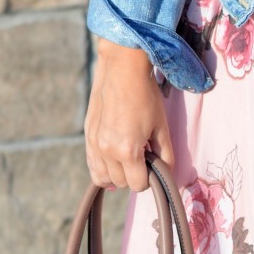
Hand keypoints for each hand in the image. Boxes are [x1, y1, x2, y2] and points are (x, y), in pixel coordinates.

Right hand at [84, 38, 174, 191]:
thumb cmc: (145, 95)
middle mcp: (106, 151)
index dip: (148, 179)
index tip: (153, 166)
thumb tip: (166, 171)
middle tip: (143, 157)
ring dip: (117, 174)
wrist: (122, 69)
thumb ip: (165, 154)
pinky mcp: (87, 135)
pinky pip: (91, 164)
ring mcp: (93, 144)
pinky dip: (102, 167)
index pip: (137, 184)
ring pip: (102, 178)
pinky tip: (113, 159)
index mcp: (127, 151)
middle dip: (134, 175)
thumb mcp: (161, 126)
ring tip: (128, 159)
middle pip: (120, 183)